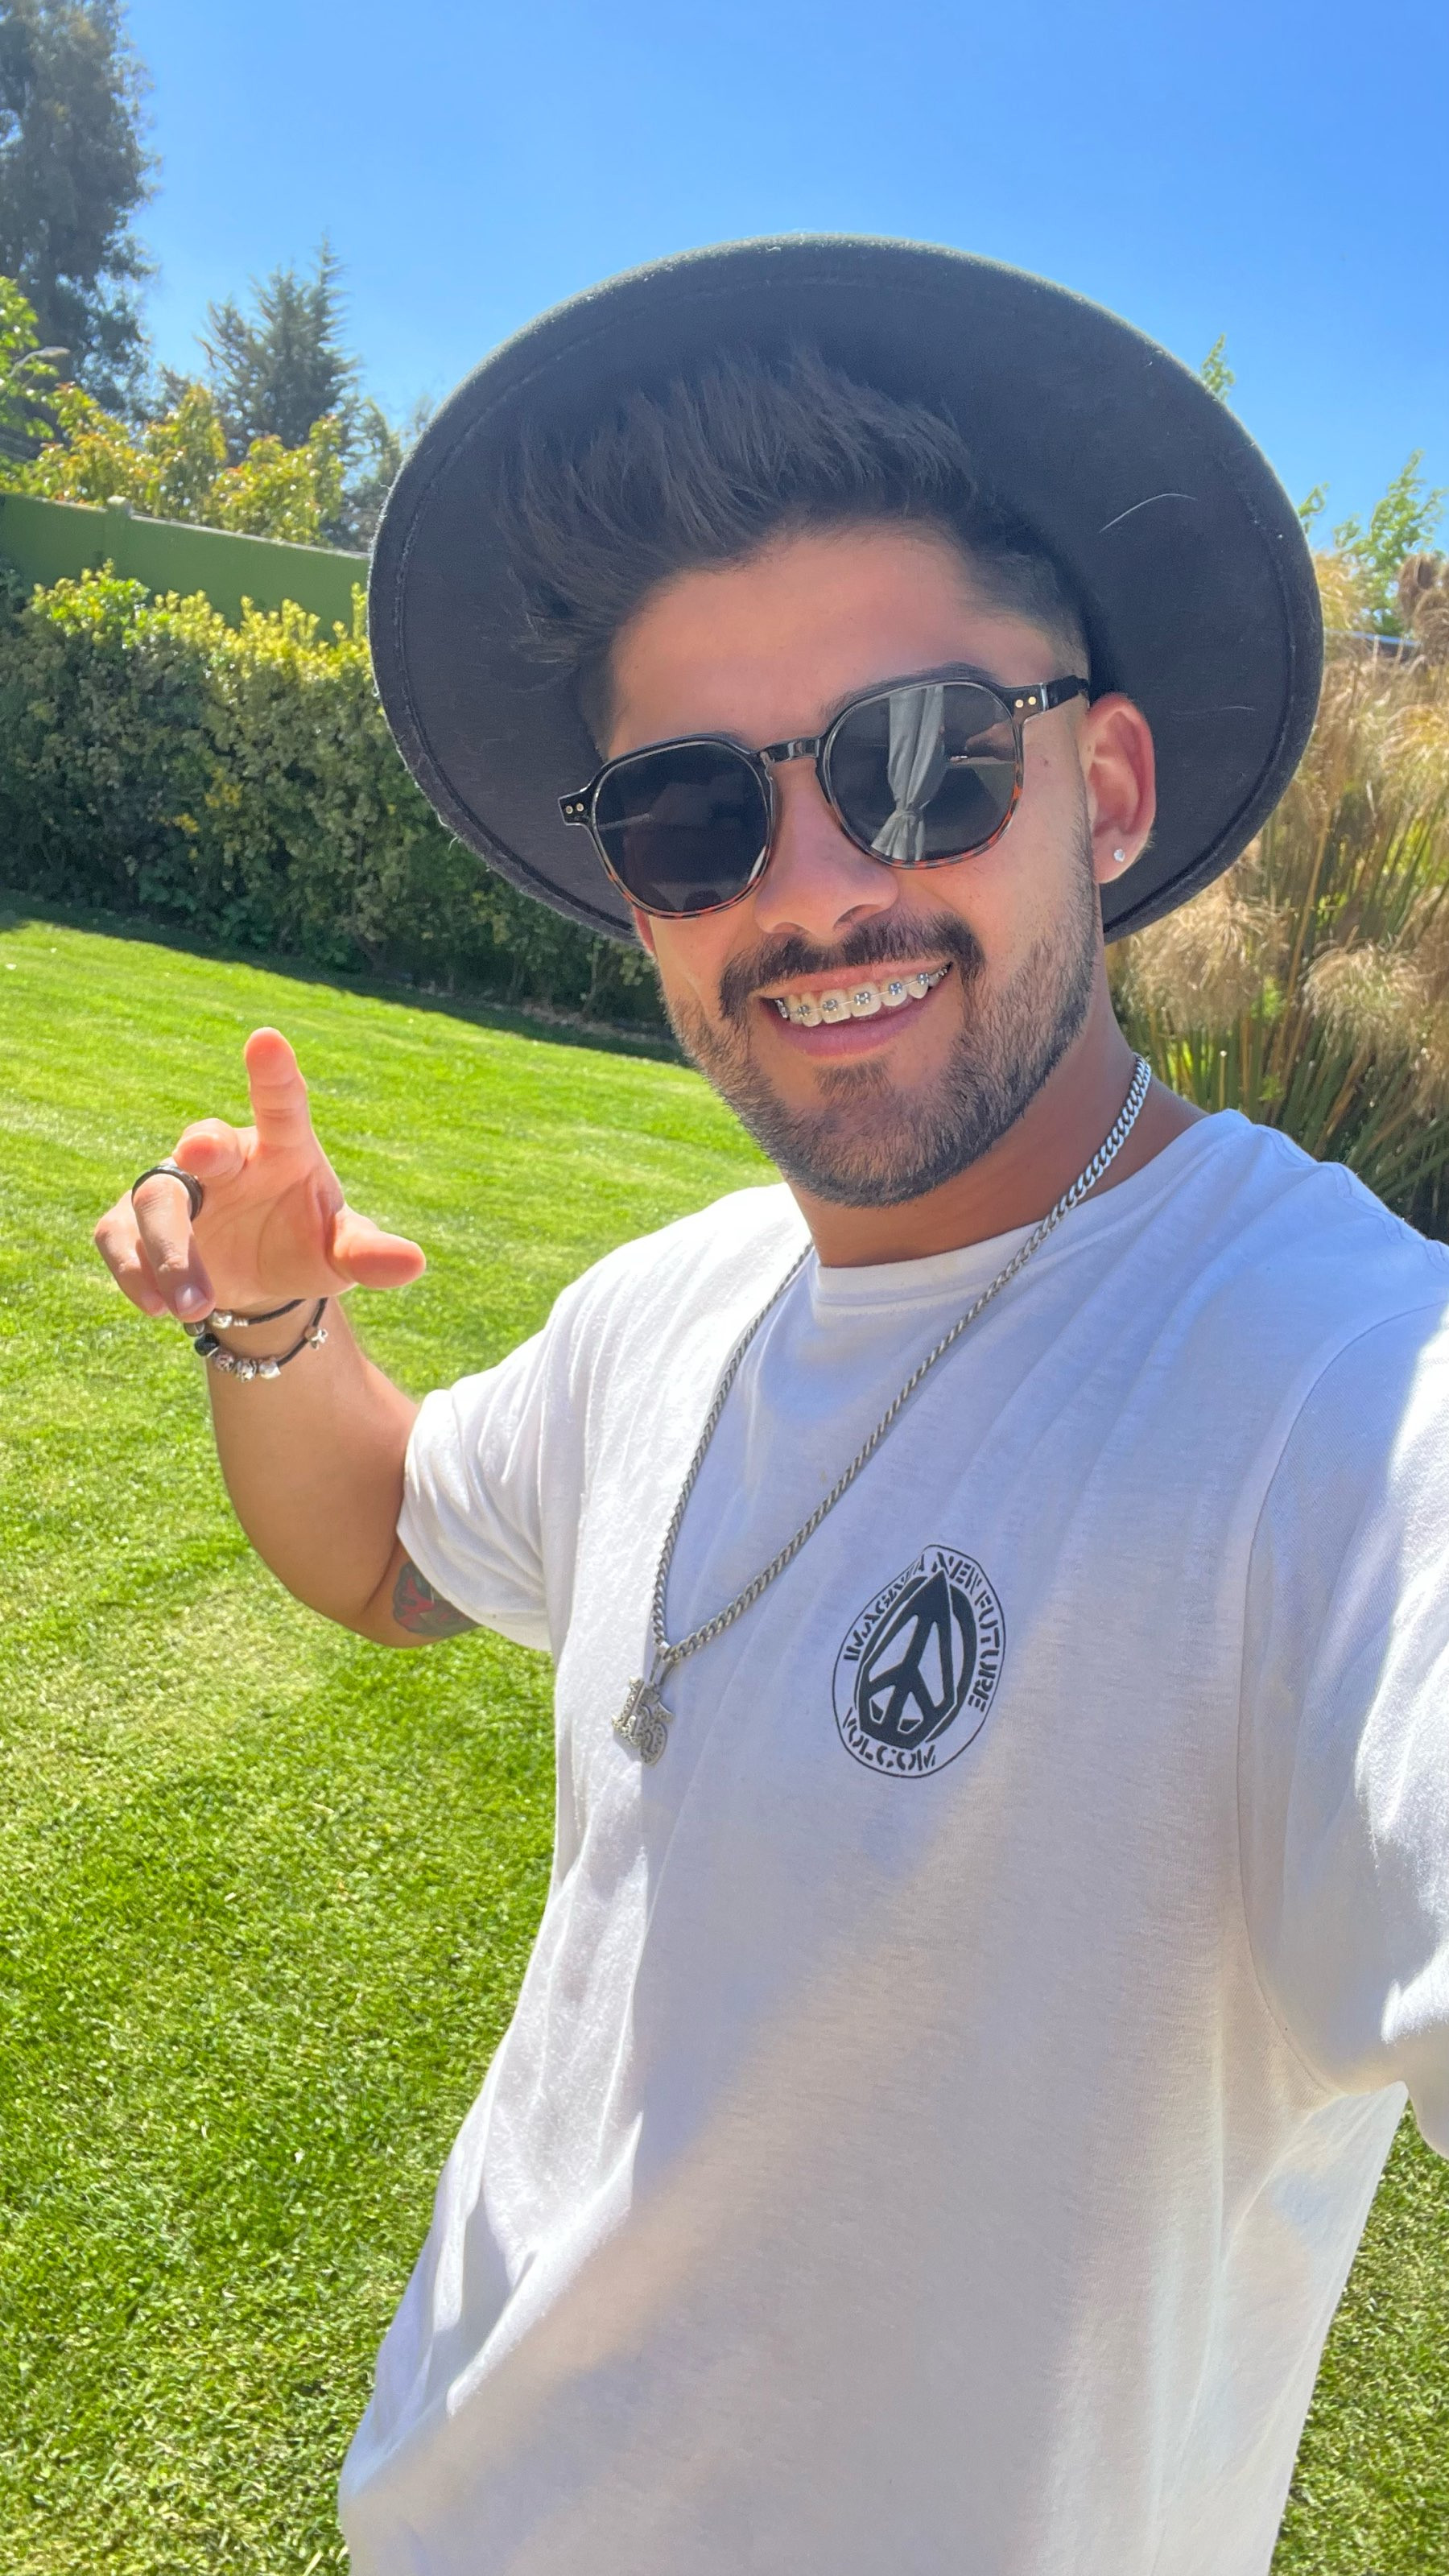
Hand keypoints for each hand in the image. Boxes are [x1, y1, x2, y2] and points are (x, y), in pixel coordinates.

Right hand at [93, 1028, 425, 1321]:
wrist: (256, 1283)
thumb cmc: (304, 1245)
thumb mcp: (340, 1252)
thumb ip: (369, 1254)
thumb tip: (416, 1264)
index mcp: (282, 1148)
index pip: (281, 1103)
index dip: (272, 1074)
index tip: (267, 1039)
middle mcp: (225, 1159)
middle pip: (203, 1143)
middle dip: (201, 1146)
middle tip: (201, 1156)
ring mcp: (175, 1188)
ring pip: (155, 1200)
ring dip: (171, 1250)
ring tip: (195, 1305)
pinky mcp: (133, 1223)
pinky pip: (120, 1237)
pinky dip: (134, 1271)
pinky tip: (156, 1306)